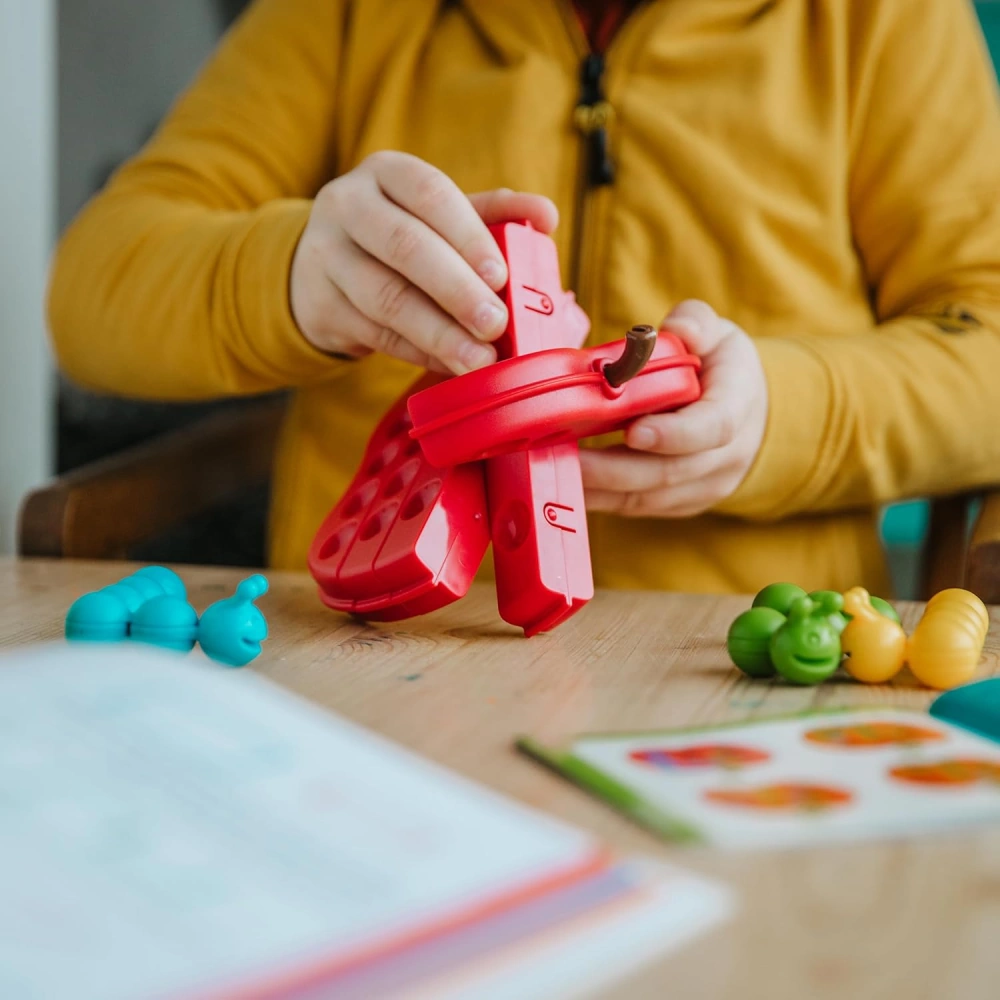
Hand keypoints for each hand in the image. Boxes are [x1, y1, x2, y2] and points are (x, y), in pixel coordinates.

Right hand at [290, 151, 557, 374]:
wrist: (321, 268)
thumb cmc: (399, 237)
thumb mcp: (441, 217)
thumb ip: (494, 214)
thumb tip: (546, 215)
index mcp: (387, 173)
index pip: (431, 195)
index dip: (468, 236)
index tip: (501, 275)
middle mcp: (348, 206)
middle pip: (405, 246)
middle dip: (457, 290)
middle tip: (496, 324)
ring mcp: (327, 257)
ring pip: (387, 298)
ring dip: (440, 333)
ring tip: (479, 359)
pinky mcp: (321, 306)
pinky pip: (378, 334)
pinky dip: (421, 353)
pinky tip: (452, 364)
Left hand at [579, 300, 767, 517]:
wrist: (749, 416)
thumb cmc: (721, 368)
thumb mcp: (719, 334)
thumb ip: (697, 324)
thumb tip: (676, 330)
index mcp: (738, 405)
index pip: (711, 428)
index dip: (672, 434)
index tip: (632, 432)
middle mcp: (726, 456)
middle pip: (668, 472)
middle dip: (612, 468)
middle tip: (564, 453)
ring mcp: (703, 486)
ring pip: (647, 496)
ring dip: (598, 487)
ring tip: (553, 468)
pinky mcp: (678, 504)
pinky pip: (636, 506)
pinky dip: (600, 498)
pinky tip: (566, 482)